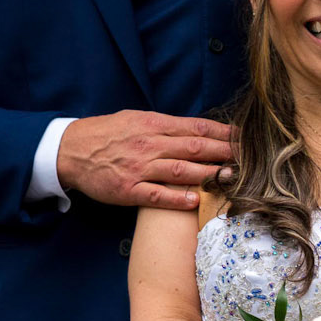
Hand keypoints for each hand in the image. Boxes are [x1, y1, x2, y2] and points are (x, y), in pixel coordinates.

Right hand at [58, 112, 234, 210]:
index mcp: (153, 124)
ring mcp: (140, 168)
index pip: (196, 127)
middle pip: (194, 148)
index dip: (222, 133)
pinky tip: (196, 201)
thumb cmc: (107, 134)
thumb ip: (165, 125)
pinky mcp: (128, 190)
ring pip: (181, 171)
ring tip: (230, 178)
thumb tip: (196, 129)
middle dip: (224, 153)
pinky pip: (157, 195)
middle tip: (248, 158)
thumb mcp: (136, 119)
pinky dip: (177, 198)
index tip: (243, 138)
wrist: (71, 149)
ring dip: (208, 175)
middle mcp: (150, 144)